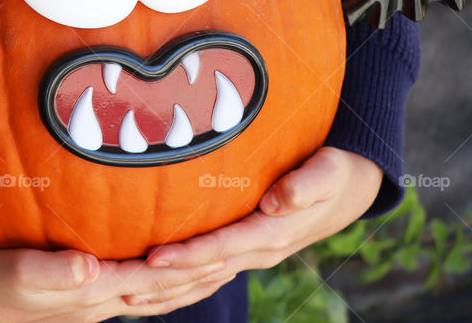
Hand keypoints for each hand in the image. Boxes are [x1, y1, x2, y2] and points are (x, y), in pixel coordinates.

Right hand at [0, 247, 233, 321]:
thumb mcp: (16, 273)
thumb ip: (52, 270)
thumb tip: (89, 266)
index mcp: (91, 292)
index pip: (152, 280)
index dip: (187, 265)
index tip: (223, 248)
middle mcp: (99, 300)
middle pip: (162, 292)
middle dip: (201, 276)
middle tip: (240, 257)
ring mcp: (91, 301)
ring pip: (152, 296)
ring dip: (188, 284)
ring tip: (218, 267)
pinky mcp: (79, 294)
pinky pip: (132, 292)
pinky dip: (158, 285)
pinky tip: (161, 272)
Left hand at [130, 146, 381, 304]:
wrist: (350, 188)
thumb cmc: (335, 172)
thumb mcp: (328, 172)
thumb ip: (305, 186)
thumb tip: (275, 201)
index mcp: (273, 233)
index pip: (222, 248)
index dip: (189, 255)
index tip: (154, 258)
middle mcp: (259, 252)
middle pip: (205, 272)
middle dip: (165, 282)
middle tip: (122, 286)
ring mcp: (252, 256)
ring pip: (204, 281)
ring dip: (167, 292)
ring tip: (124, 298)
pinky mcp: (246, 252)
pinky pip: (209, 275)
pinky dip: (182, 286)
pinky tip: (152, 290)